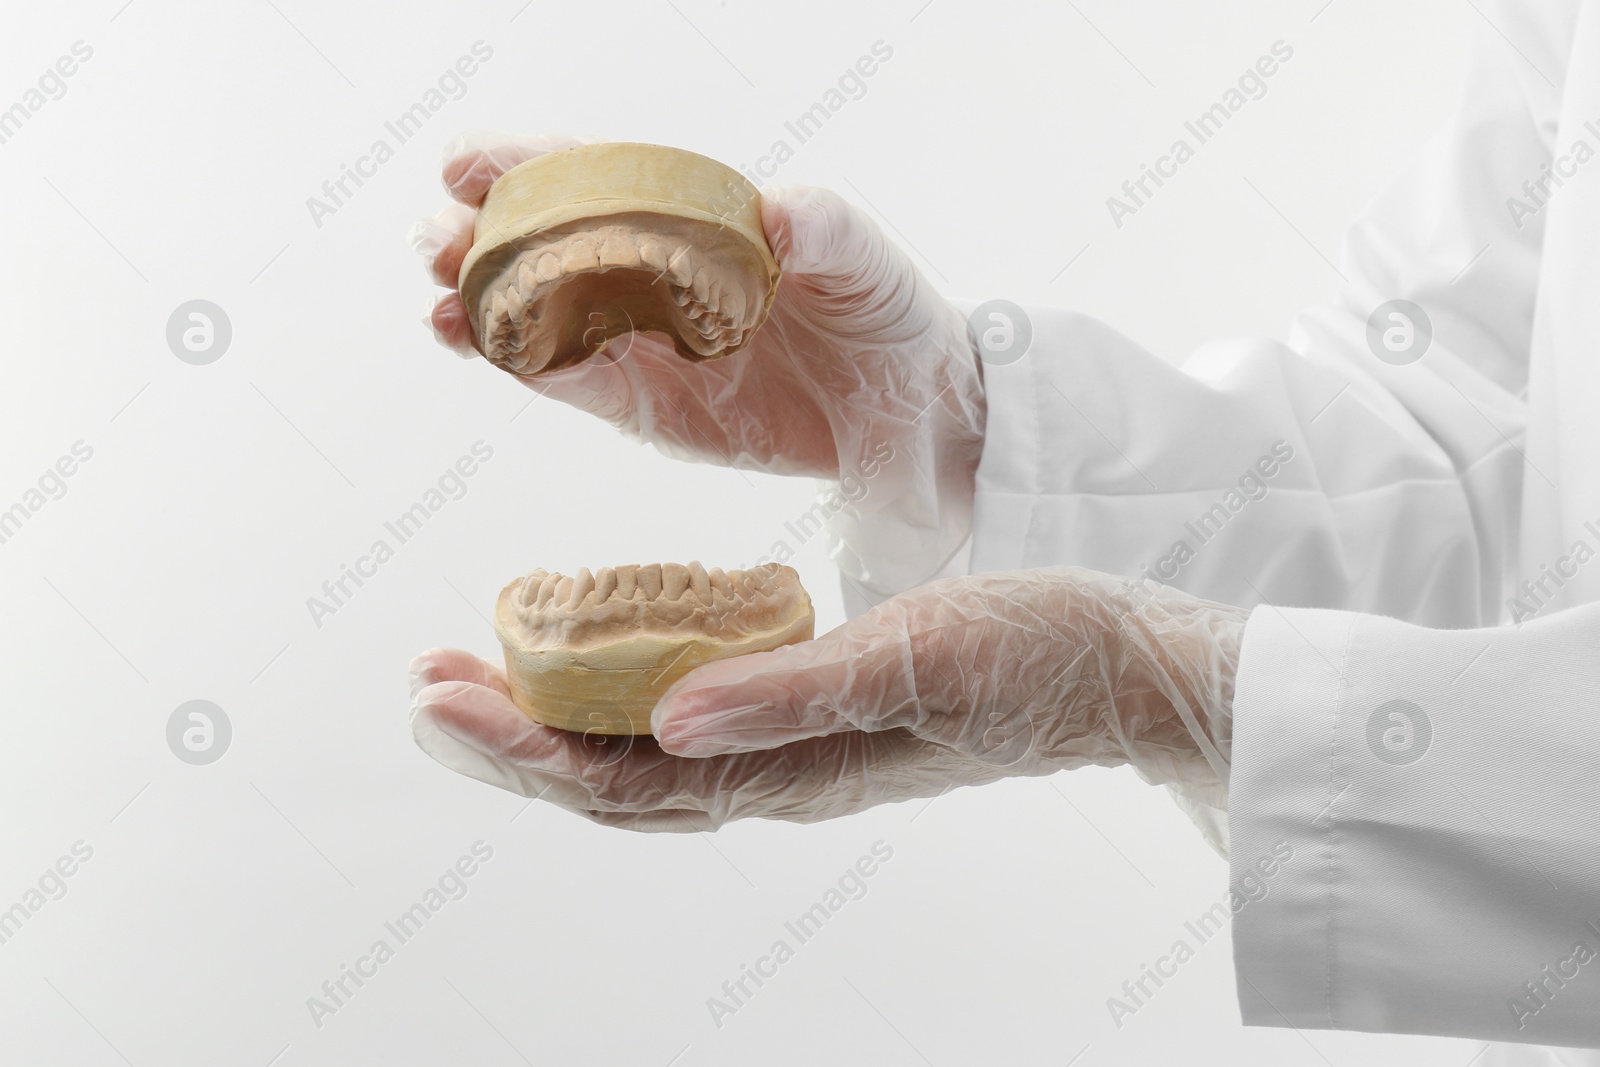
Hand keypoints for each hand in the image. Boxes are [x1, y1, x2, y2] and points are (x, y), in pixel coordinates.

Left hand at [408, 567, 1249, 841]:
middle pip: (615, 780)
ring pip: (649, 757)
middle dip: (513, 742)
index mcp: (798, 769)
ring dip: (558, 720)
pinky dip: (630, 697)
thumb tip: (667, 719)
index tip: (438, 697)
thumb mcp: (920, 655)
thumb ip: (795, 693)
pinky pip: (701, 719)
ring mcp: (803, 745)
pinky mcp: (824, 707)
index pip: (626, 781)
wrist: (1133, 667)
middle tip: (427, 683)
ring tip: (483, 670)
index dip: (521, 750)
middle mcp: (785, 771)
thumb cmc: (1044, 656)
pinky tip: (610, 656)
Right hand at [409, 131, 984, 591]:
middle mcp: (650, 272)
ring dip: (477, 302)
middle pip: (542, 243)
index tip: (467, 163)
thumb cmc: (887, 313)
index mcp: (689, 216)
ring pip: (536, 312)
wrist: (909, 410)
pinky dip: (516, 364)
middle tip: (438, 242)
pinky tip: (475, 348)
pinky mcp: (642, 404)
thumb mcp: (865, 259)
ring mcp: (639, 339)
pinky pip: (564, 379)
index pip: (594, 179)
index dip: (525, 167)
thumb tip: (780, 210)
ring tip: (439, 305)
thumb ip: (825, 228)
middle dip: (478, 235)